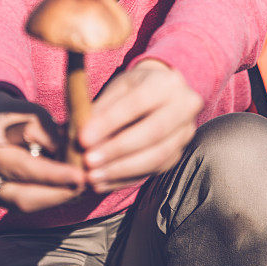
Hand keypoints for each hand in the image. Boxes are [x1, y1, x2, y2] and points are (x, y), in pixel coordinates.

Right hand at [0, 110, 85, 212]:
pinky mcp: (0, 200)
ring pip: (26, 205)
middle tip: (86, 186)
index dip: (53, 174)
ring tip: (82, 188)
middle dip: (58, 193)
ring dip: (56, 198)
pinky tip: (69, 190)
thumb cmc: (17, 115)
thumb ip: (49, 135)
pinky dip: (49, 198)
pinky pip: (26, 205)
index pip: (24, 167)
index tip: (79, 176)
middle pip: (23, 196)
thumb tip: (70, 158)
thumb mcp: (33, 115)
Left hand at [78, 59, 203, 193]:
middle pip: (152, 133)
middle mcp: (185, 107)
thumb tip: (81, 136)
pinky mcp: (179, 154)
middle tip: (88, 161)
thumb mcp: (118, 87)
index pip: (138, 103)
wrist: (162, 93)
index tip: (83, 138)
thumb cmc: (135, 88)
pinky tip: (102, 182)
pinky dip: (124, 179)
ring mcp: (185, 134)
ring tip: (92, 176)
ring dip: (120, 170)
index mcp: (168, 82)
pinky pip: (152, 171)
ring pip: (156, 157)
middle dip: (117, 150)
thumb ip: (102, 109)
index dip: (110, 122)